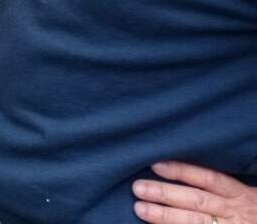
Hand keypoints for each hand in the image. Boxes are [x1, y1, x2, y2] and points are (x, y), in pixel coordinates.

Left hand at [133, 161, 256, 223]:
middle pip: (197, 201)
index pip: (209, 179)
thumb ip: (216, 186)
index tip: (156, 165)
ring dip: (165, 216)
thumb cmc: (251, 211)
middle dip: (166, 194)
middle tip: (138, 188)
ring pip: (195, 222)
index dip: (183, 171)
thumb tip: (170, 169)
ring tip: (140, 208)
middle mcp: (234, 211)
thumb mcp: (242, 195)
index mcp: (238, 194)